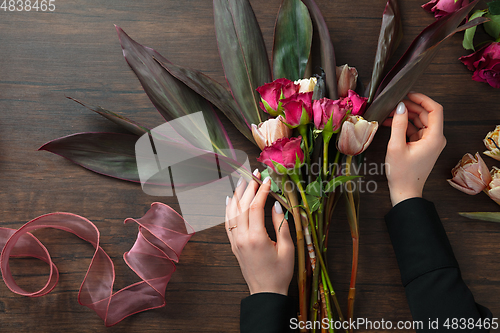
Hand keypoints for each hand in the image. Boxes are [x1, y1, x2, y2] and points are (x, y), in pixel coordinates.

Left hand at [225, 171, 294, 295]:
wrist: (265, 293)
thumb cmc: (280, 273)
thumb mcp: (287, 249)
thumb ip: (280, 225)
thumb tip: (276, 205)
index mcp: (257, 238)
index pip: (255, 207)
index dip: (262, 191)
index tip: (268, 179)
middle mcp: (242, 238)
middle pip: (242, 206)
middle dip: (249, 187)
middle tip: (254, 173)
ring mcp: (235, 241)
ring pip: (232, 212)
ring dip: (237, 195)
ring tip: (242, 180)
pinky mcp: (233, 245)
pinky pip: (227, 223)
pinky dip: (228, 209)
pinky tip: (230, 199)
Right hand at [383, 93, 446, 205]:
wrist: (405, 192)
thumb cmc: (401, 173)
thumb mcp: (396, 146)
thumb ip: (398, 124)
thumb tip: (400, 106)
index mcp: (435, 137)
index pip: (435, 109)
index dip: (422, 99)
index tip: (408, 94)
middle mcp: (436, 138)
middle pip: (427, 114)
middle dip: (410, 107)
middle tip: (394, 104)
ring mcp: (431, 143)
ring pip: (420, 122)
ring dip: (406, 116)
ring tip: (389, 114)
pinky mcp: (424, 147)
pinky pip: (416, 131)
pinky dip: (405, 126)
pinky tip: (391, 124)